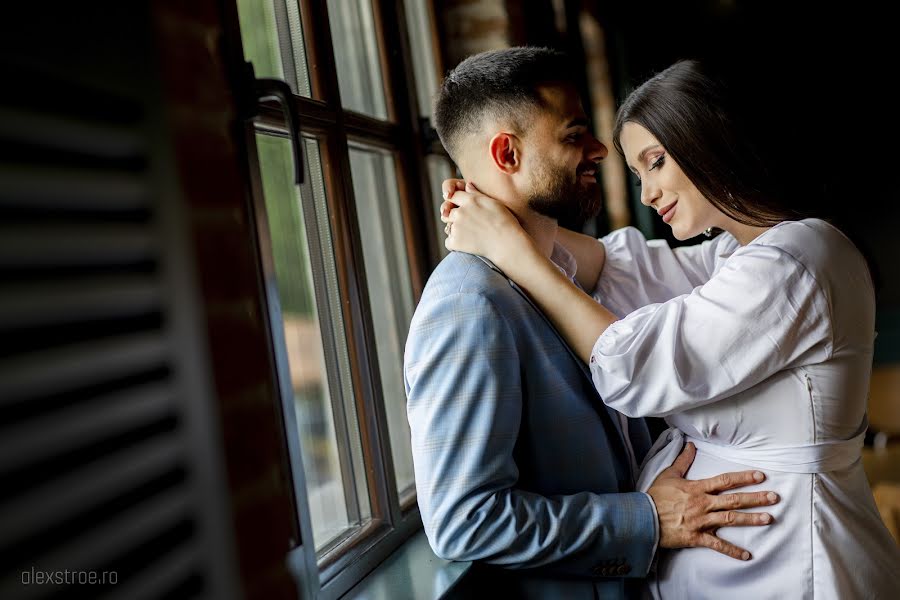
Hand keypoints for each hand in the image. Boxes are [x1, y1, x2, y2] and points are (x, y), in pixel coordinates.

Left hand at [439, 181, 531, 266]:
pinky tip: (469, 245)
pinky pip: (449, 242)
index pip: (453, 196)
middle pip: (448, 212)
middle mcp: (460, 212)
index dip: (456, 202)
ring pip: (449, 227)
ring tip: (471, 235)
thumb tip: (467, 185)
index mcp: (470, 200)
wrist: (507, 243)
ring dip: (455, 230)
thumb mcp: (493, 203)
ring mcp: (456, 227)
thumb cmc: (505, 222)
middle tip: (469, 225)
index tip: (463, 209)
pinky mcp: (455, 242)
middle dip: (455, 217)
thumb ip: (477, 194)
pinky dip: (456, 244)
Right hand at [647, 443, 778, 560]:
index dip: (744, 477)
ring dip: (751, 519)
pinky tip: (747, 555)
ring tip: (769, 518)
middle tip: (774, 497)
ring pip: (730, 519)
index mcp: (697, 488)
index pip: (725, 480)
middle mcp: (703, 504)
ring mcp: (701, 521)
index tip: (760, 475)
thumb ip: (682, 460)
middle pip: (734, 500)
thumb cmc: (655, 496)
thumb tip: (690, 445)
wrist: (643, 518)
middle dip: (756, 498)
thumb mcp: (669, 474)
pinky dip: (732, 551)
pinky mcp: (696, 537)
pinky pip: (717, 545)